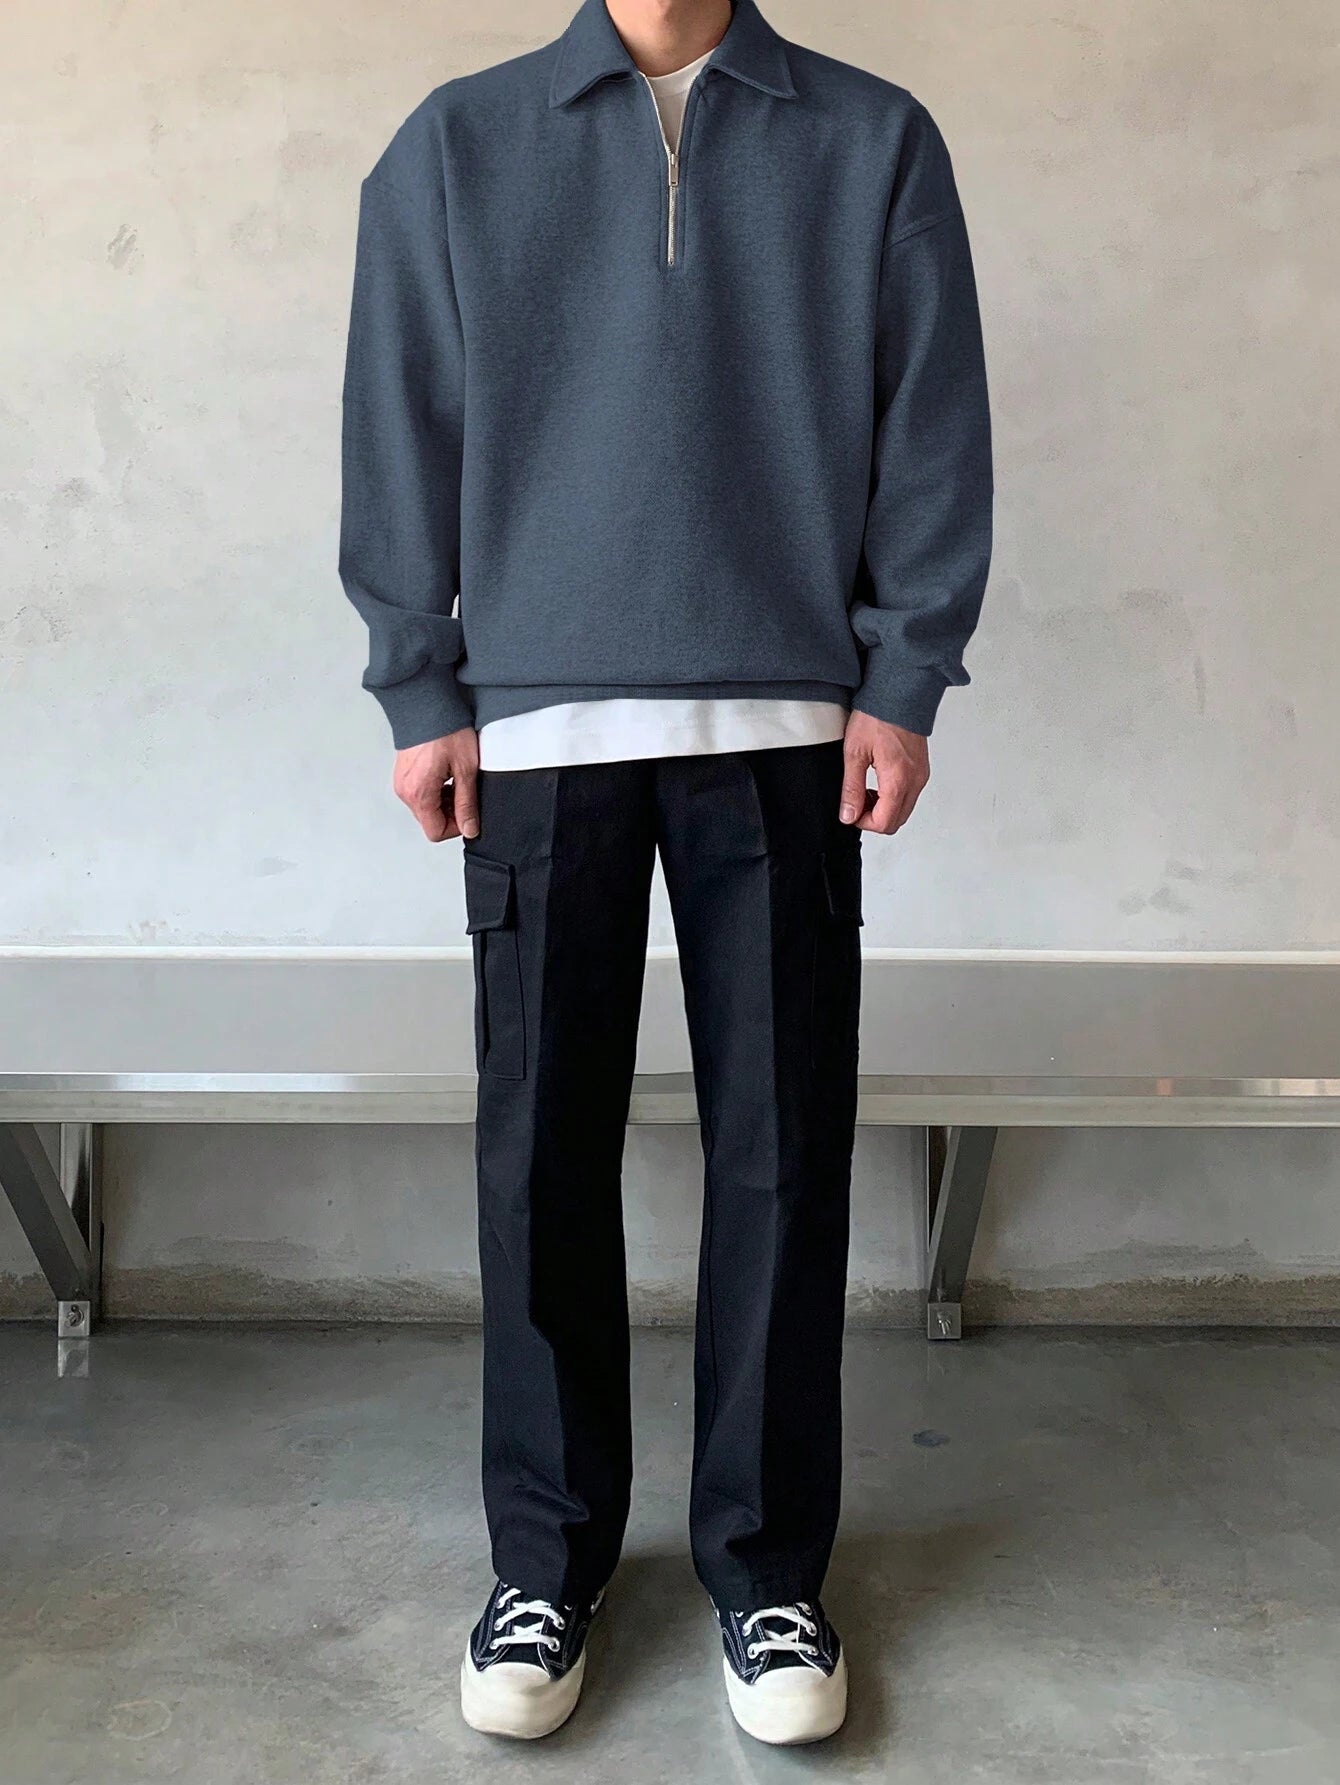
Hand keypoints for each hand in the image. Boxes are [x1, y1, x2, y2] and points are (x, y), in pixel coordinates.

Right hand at [393, 728, 479, 841]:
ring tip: (456, 778)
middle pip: (430, 820)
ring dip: (444, 800)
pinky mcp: (403, 773)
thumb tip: (470, 828)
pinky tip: (446, 773)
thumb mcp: (465, 769)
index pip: (436, 832)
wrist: (426, 703)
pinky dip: (435, 789)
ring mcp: (402, 782)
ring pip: (426, 807)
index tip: (469, 811)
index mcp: (419, 794)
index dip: (457, 826)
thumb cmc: (445, 729)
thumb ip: (467, 803)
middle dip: (451, 812)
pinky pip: (420, 793)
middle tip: (465, 791)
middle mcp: (405, 791)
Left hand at [839, 711, 929, 834]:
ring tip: (866, 789)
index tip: (851, 810)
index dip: (863, 822)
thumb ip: (851, 788)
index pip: (884, 822)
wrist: (899, 693)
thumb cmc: (877, 716)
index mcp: (898, 779)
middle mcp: (915, 781)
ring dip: (884, 808)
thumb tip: (848, 814)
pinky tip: (879, 781)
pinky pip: (910, 795)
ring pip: (904, 810)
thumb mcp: (854, 753)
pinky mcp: (922, 769)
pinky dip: (894, 797)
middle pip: (896, 821)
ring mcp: (921, 775)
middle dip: (874, 818)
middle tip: (857, 801)